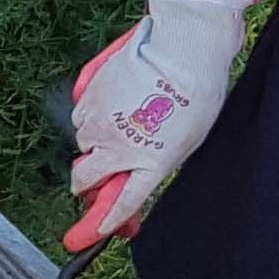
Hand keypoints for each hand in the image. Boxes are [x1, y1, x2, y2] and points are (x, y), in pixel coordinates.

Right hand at [63, 0, 259, 247]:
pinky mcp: (89, 96)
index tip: (97, 232)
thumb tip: (135, 174)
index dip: (107, 221)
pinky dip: (91, 118)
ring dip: (94, 145)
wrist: (183, 47)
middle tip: (92, 183)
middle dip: (85, 186)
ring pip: (83, 145)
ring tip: (118, 128)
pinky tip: (111, 106)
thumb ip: (158, 162)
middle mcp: (118, 147)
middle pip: (84, 180)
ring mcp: (100, 121)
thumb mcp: (187, 139)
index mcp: (149, 163)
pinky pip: (82, 116)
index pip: (121, 203)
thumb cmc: (197, 92)